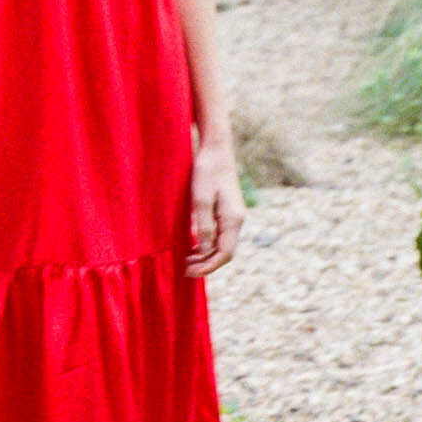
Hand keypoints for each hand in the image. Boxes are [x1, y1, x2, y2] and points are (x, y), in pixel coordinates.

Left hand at [186, 136, 244, 278]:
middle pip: (225, 252)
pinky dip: (208, 245)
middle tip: (185, 270)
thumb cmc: (206, 170)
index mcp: (233, 219)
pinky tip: (193, 246)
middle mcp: (237, 220)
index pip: (225, 254)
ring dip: (206, 256)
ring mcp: (234, 215)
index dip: (208, 266)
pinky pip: (220, 235)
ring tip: (187, 260)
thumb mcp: (200, 198)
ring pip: (222, 245)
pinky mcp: (227, 210)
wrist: (216, 148)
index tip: (189, 272)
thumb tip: (205, 250)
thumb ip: (204, 225)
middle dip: (206, 264)